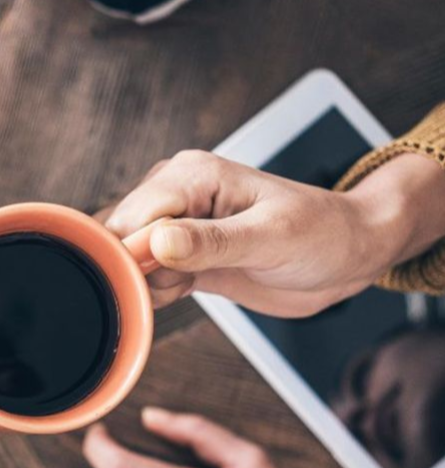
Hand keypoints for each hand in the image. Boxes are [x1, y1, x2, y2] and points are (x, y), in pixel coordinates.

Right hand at [104, 151, 444, 316]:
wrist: (348, 256)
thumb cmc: (324, 235)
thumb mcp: (272, 238)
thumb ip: (212, 242)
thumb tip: (157, 242)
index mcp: (193, 175)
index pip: (134, 215)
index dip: (133, 253)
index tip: (156, 280)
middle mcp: (176, 194)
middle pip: (119, 237)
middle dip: (136, 271)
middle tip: (180, 285)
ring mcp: (175, 225)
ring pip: (126, 260)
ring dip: (146, 284)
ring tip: (189, 285)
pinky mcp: (180, 255)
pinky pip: (144, 276)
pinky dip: (155, 292)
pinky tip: (186, 290)